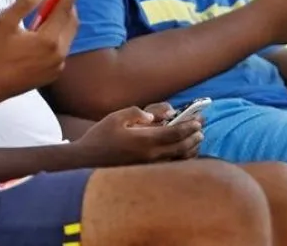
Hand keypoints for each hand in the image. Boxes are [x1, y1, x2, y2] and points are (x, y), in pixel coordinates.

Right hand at [0, 0, 82, 98]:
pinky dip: (57, 38)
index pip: (64, 10)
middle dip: (68, 6)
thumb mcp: (4, 22)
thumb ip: (25, 3)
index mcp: (48, 40)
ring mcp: (58, 66)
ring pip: (67, 37)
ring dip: (62, 22)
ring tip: (47, 14)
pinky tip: (41, 36)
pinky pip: (61, 50)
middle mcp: (58, 53)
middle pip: (71, 23)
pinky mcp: (54, 74)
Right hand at [74, 106, 202, 165]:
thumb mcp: (116, 117)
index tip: (198, 120)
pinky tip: (184, 153)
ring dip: (191, 149)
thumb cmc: (100, 137)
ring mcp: (149, 167)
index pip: (175, 133)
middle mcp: (150, 156)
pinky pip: (171, 167)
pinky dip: (182, 159)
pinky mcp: (146, 173)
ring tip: (197, 140)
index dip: (189, 126)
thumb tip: (156, 115)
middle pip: (181, 147)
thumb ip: (137, 113)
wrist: (85, 162)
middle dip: (194, 136)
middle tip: (201, 127)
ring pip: (178, 159)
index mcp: (144, 140)